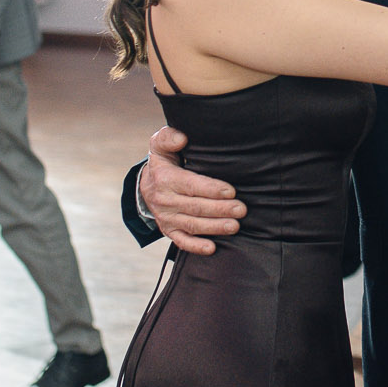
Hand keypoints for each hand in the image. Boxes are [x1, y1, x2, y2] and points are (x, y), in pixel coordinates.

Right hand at [138, 125, 244, 255]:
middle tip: (241, 209)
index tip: (231, 191)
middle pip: (195, 207)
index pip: (191, 185)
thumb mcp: (160, 145)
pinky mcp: (169, 230)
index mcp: (165, 179)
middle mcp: (164, 200)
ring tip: (234, 226)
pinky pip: (182, 241)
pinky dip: (196, 246)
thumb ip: (168, 138)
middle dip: (220, 209)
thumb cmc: (163, 162)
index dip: (211, 189)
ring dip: (214, 227)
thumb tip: (182, 138)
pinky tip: (212, 248)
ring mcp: (166, 218)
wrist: (146, 185)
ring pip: (192, 225)